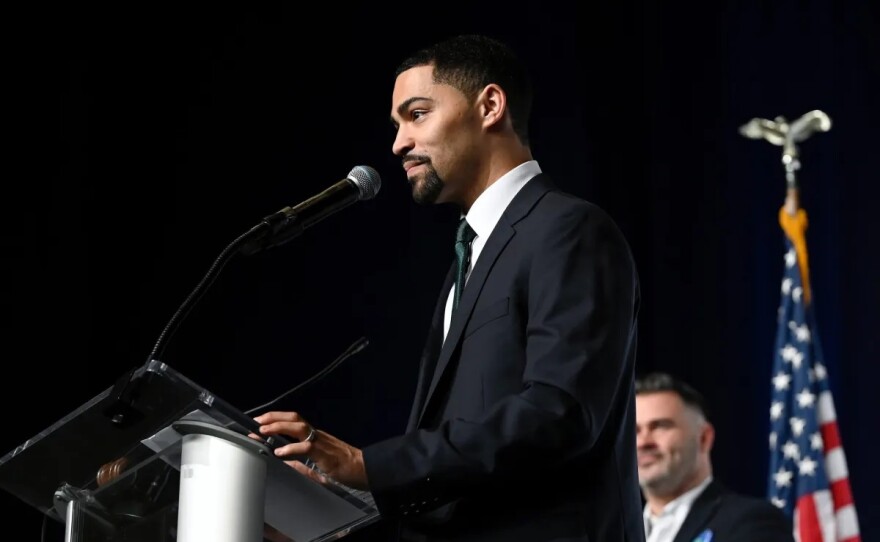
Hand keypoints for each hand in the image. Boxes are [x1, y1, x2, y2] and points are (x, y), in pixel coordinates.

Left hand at [254, 411, 368, 490]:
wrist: (367, 470)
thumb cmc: (347, 468)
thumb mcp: (320, 467)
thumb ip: (303, 465)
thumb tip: (287, 464)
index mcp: (316, 438)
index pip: (294, 422)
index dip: (277, 419)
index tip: (261, 421)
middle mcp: (318, 436)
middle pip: (295, 418)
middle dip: (274, 417)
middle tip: (257, 421)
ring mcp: (322, 443)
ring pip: (299, 428)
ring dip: (279, 427)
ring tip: (263, 431)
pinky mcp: (326, 455)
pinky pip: (306, 448)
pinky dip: (291, 449)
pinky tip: (280, 452)